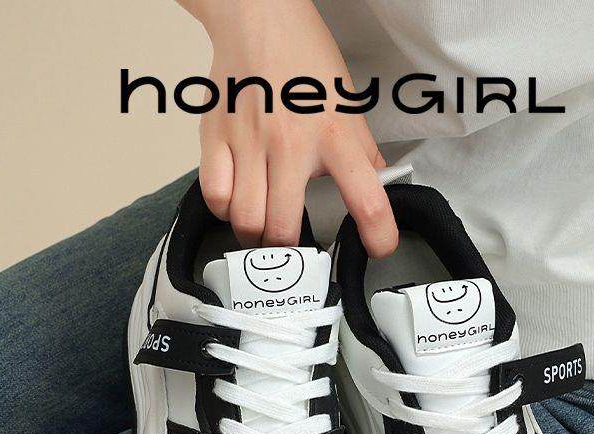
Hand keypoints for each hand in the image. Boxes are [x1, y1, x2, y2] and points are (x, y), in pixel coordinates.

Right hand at [180, 0, 397, 255]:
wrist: (258, 16)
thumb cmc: (304, 60)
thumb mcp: (347, 105)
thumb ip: (362, 152)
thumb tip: (378, 189)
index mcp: (334, 135)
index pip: (366, 198)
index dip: (377, 234)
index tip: (378, 248)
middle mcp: (291, 143)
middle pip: (285, 228)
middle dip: (291, 250)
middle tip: (295, 246)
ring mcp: (249, 142)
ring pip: (247, 220)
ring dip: (256, 236)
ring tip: (263, 229)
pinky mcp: (216, 136)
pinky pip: (215, 196)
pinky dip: (225, 212)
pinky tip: (236, 203)